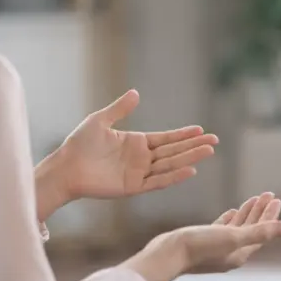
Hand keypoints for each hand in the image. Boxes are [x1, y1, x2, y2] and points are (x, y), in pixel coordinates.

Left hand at [53, 90, 217, 200]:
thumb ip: (120, 109)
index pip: (166, 139)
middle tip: (214, 141)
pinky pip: (158, 181)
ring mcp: (140, 173)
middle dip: (194, 146)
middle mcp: (142, 159)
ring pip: (170, 165)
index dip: (184, 135)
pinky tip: (190, 170)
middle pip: (174, 151)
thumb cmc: (79, 144)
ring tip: (208, 152)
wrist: (66, 167)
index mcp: (137, 143)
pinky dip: (174, 176)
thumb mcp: (100, 120)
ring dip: (190, 159)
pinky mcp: (134, 187)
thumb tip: (137, 93)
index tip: (201, 130)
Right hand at [123, 193, 280, 280]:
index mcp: (240, 253)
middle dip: (261, 213)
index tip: (276, 199)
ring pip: (237, 228)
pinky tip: (232, 212)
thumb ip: (260, 232)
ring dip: (247, 214)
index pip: (262, 233)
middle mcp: (231, 253)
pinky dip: (230, 220)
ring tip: (254, 199)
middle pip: (252, 230)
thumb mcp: (232, 237)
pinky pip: (222, 229)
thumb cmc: (199, 247)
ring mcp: (216, 249)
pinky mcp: (203, 243)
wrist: (166, 255)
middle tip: (269, 194)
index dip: (270, 216)